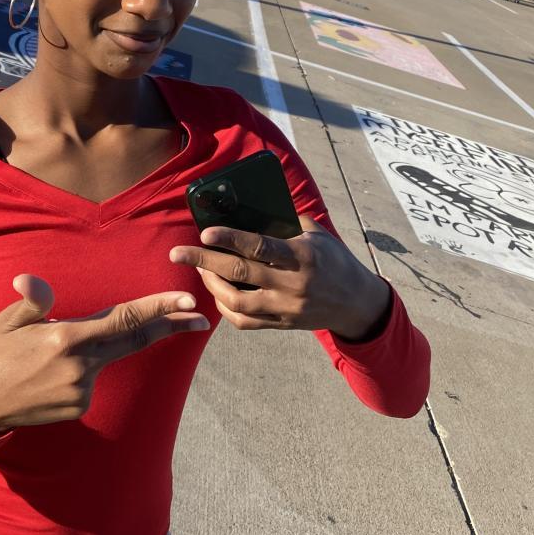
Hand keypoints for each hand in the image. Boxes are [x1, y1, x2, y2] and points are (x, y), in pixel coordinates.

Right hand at [0, 277, 209, 433]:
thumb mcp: (6, 321)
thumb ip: (31, 300)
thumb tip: (31, 282)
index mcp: (66, 337)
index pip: (123, 318)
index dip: (157, 308)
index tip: (185, 299)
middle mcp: (80, 366)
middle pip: (135, 340)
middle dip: (170, 327)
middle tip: (199, 317)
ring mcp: (82, 390)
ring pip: (103, 360)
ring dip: (94, 349)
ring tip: (47, 354)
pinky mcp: (78, 407)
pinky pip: (89, 380)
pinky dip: (79, 369)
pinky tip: (47, 374)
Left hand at [169, 216, 390, 339]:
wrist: (356, 303)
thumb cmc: (333, 260)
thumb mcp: (316, 234)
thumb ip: (285, 222)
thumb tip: (247, 208)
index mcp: (302, 256)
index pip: (259, 247)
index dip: (229, 240)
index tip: (205, 233)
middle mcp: (292, 285)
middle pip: (239, 274)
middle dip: (204, 262)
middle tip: (177, 254)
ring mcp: (286, 309)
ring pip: (237, 302)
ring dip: (211, 286)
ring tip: (200, 270)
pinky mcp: (281, 325)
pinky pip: (244, 321)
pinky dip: (225, 307)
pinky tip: (217, 293)